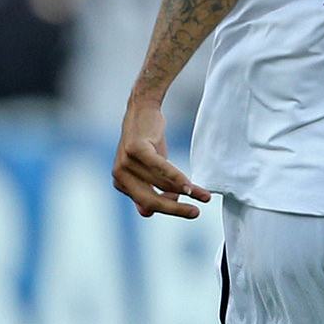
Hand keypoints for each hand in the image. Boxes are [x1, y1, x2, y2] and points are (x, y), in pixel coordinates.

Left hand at [113, 97, 210, 217]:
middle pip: (150, 199)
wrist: (143, 110)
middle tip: (195, 213)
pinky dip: (175, 178)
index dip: (170, 209)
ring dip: (185, 190)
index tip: (190, 211)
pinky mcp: (135, 148)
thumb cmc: (147, 141)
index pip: (148, 203)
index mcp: (122, 183)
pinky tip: (189, 185)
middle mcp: (119, 175)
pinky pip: (159, 168)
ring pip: (160, 183)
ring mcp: (125, 161)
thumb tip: (148, 213)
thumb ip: (148, 189)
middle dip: (175, 209)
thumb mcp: (148, 169)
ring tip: (204, 195)